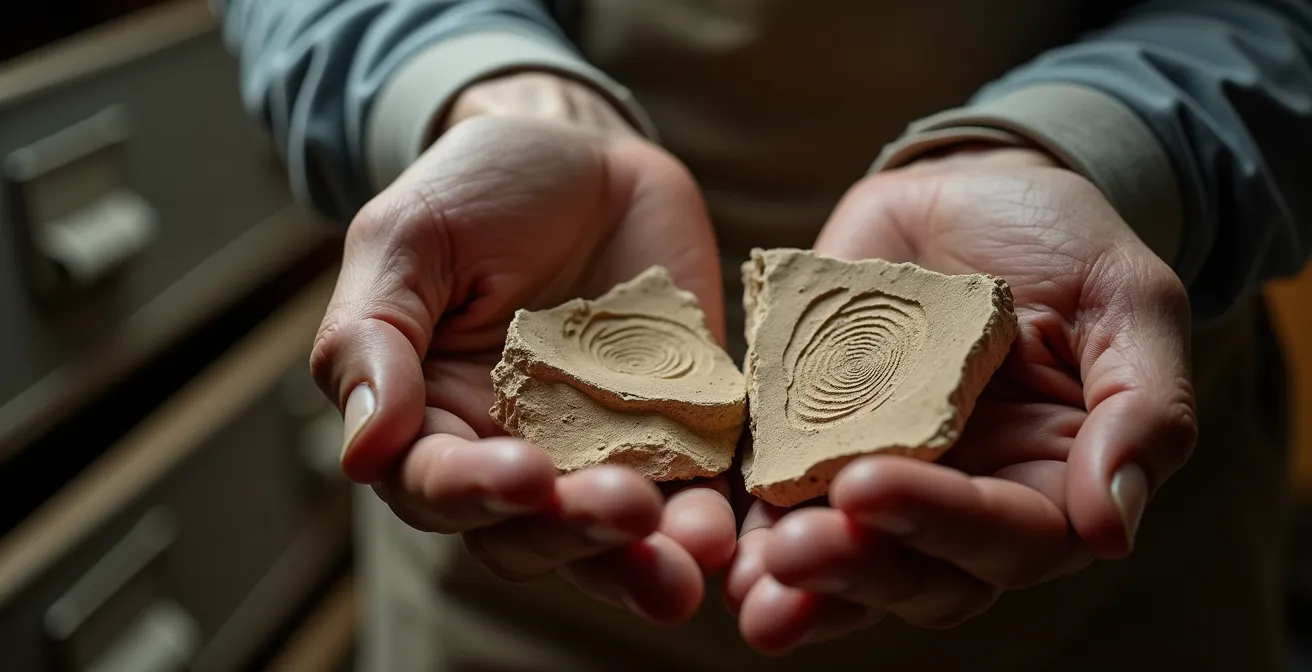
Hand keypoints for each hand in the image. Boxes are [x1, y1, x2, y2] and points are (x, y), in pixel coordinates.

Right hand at [311, 77, 734, 624]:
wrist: (585, 158)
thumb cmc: (475, 193)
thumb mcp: (405, 241)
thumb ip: (372, 338)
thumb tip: (362, 452)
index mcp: (433, 423)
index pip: (439, 486)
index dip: (477, 492)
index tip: (526, 473)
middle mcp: (515, 456)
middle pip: (531, 534)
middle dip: (578, 532)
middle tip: (628, 509)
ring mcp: (602, 453)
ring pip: (614, 539)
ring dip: (650, 558)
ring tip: (694, 553)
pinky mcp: (679, 436)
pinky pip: (696, 493)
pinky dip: (711, 519)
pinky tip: (734, 529)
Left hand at [726, 146, 1198, 652]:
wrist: (970, 187)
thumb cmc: (1064, 244)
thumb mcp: (1128, 304)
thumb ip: (1141, 410)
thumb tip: (1113, 528)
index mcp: (1045, 485)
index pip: (1005, 536)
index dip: (940, 523)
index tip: (870, 490)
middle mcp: (957, 500)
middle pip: (913, 570)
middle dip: (851, 567)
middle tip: (791, 553)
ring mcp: (875, 472)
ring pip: (841, 552)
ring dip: (792, 575)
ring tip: (743, 580)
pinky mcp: (805, 438)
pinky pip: (772, 492)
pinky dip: (743, 518)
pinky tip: (709, 535)